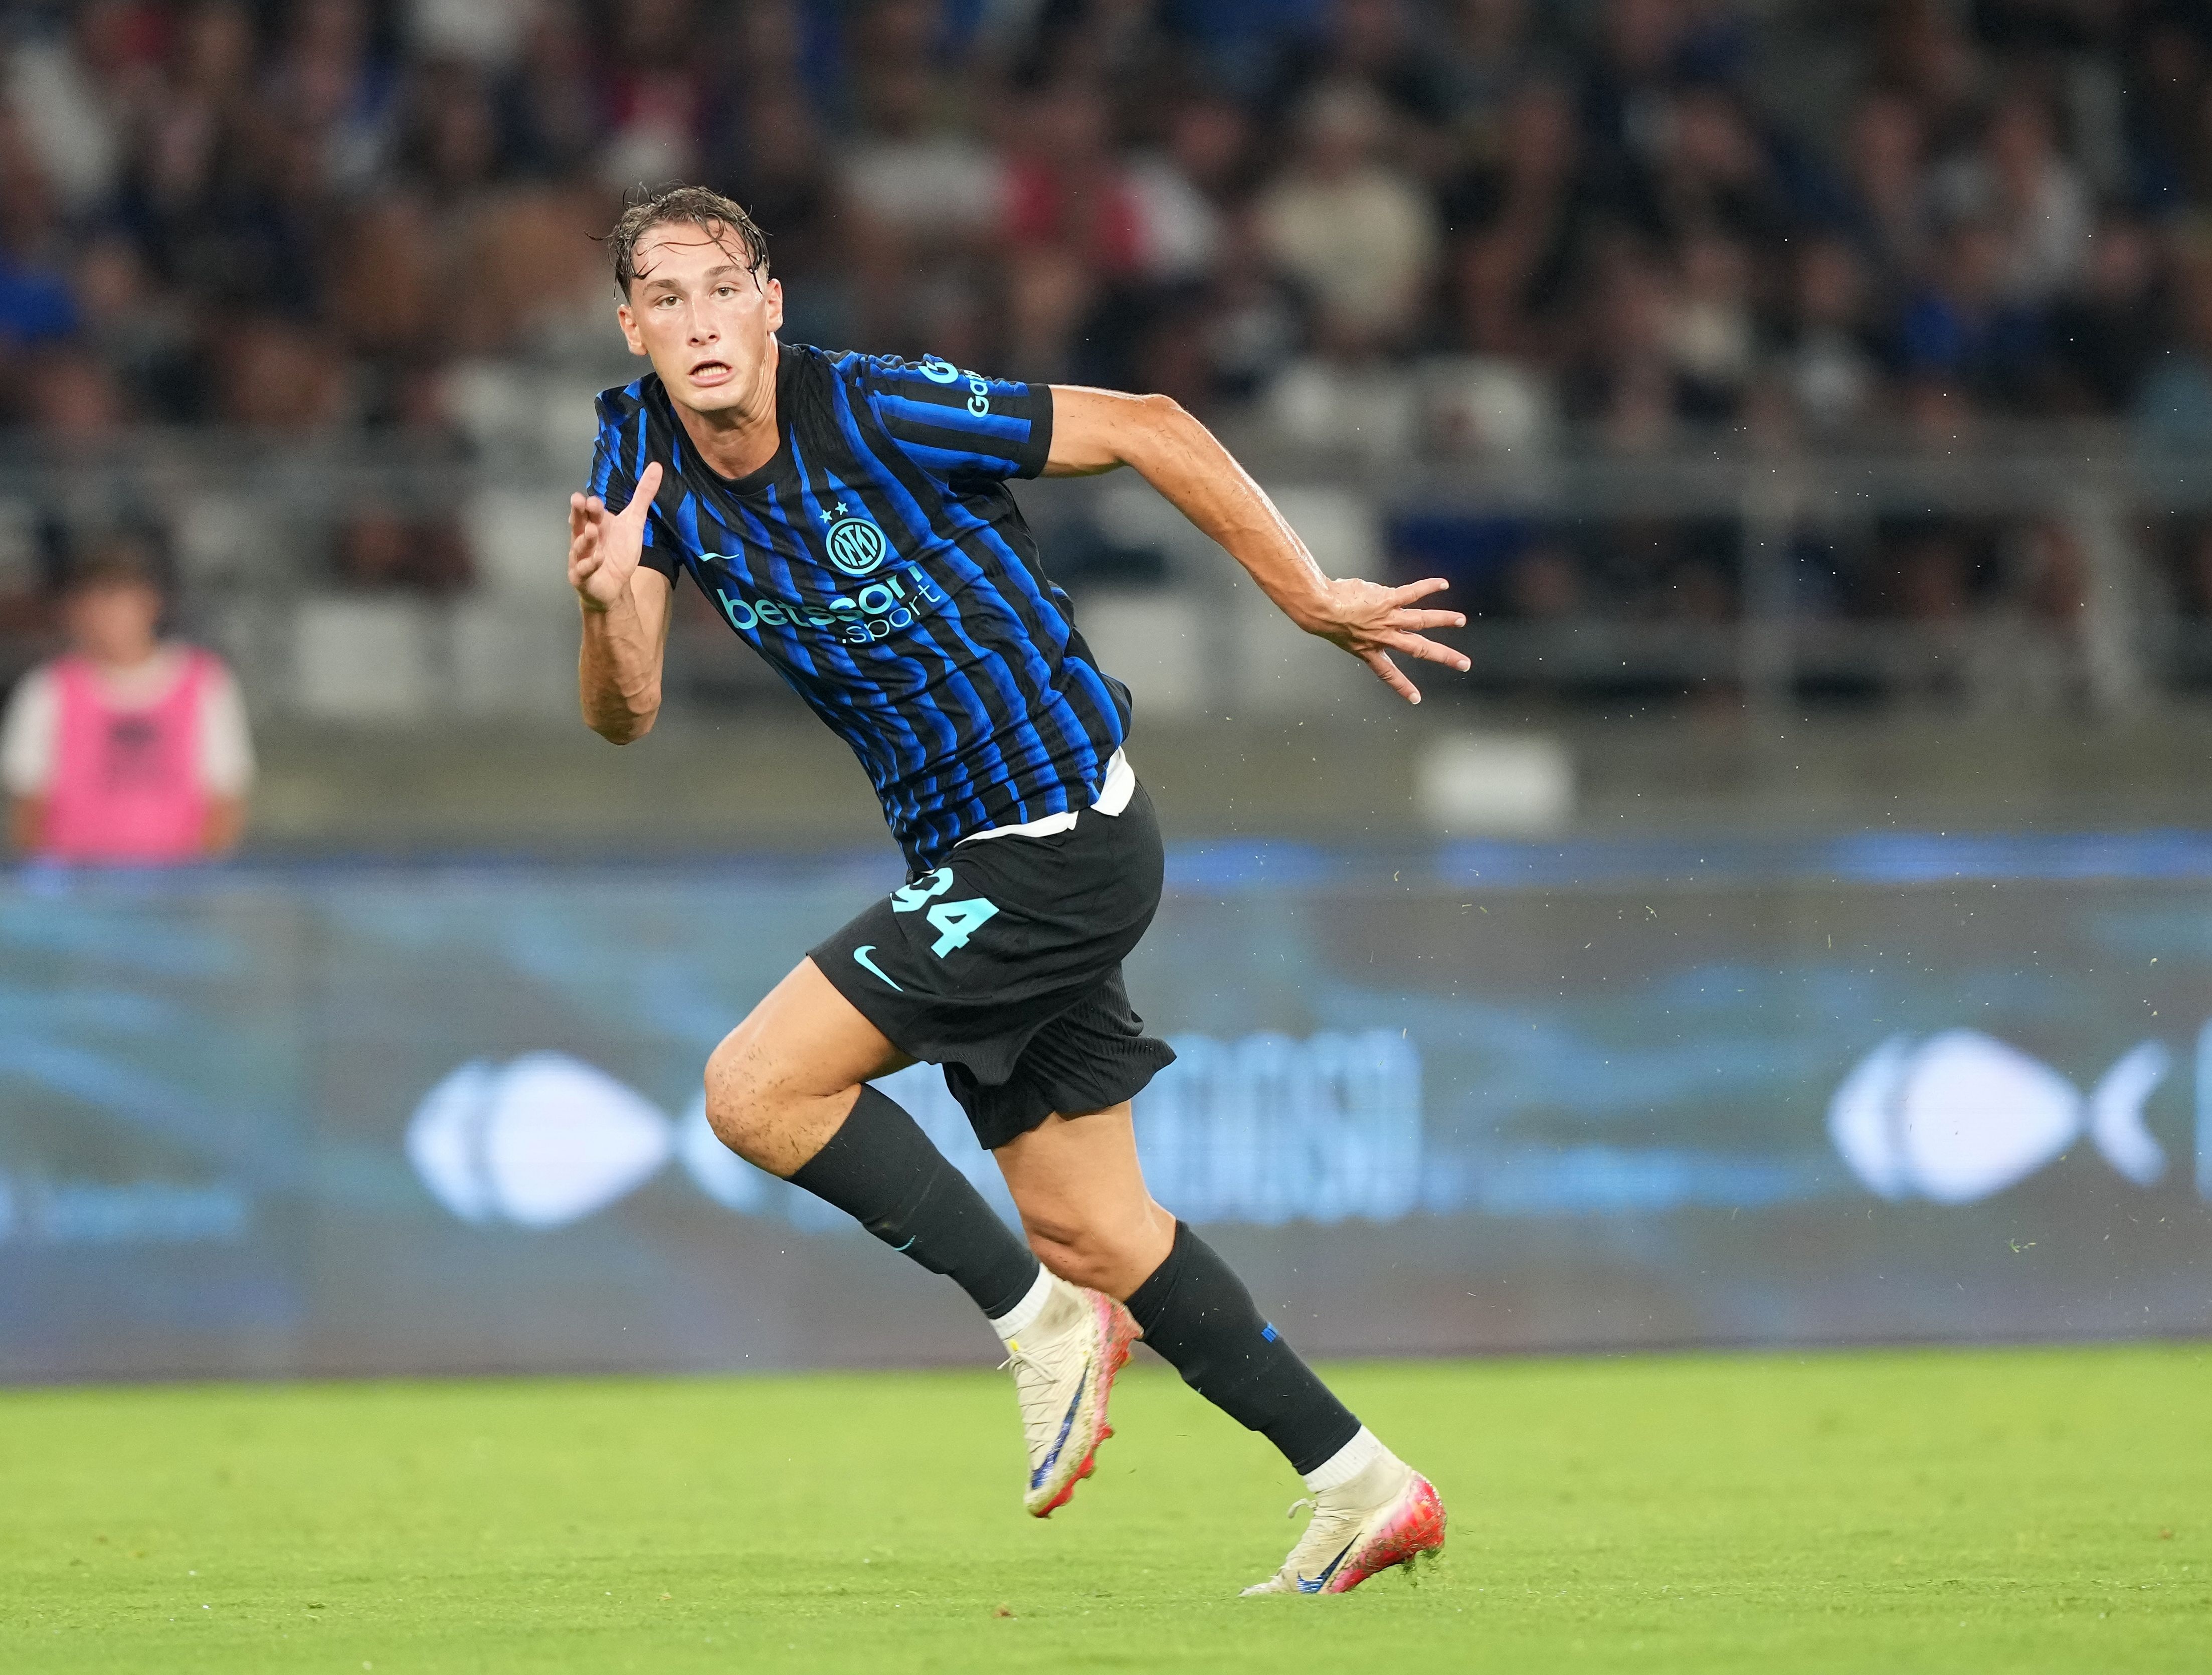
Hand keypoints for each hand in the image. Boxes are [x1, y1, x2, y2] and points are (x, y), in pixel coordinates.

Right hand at [568, 462, 661, 612]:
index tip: (593, 500)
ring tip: (592, 531)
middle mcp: (583, 537)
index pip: (590, 511)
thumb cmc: (619, 551)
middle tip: (580, 502)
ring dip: (585, 539)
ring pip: (579, 546)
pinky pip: (583, 570)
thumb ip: (642, 496)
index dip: (591, 506)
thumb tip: (657, 466)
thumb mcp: (634, 522)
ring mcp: (581, 557)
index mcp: (594, 523)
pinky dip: (589, 564)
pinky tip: (598, 559)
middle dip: (578, 513)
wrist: (615, 584)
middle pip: (578, 523)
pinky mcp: (582, 576)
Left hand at [1298, 575, 1469, 704]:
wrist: (1320, 608)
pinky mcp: (1388, 600)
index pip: (1387, 673)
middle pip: (1419, 649)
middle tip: (1464, 664)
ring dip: (1443, 619)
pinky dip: (1428, 587)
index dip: (1402, 686)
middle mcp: (1383, 637)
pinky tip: (1443, 584)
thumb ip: (1359, 622)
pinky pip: (1412, 593)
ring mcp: (1387, 619)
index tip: (1416, 699)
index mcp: (1368, 650)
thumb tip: (1371, 600)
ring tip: (1460, 620)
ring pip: (1422, 620)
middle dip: (1444, 657)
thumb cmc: (1324, 615)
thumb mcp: (1341, 628)